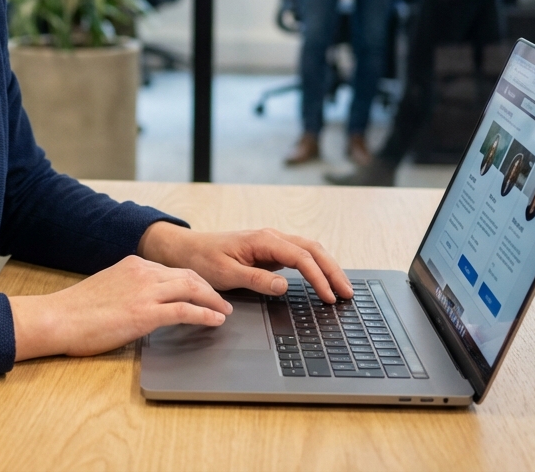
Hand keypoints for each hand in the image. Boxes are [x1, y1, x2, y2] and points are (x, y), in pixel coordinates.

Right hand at [9, 255, 230, 360]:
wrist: (58, 318)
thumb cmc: (75, 310)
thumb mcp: (107, 288)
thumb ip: (128, 289)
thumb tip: (140, 302)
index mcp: (132, 264)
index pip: (172, 269)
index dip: (192, 280)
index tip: (202, 290)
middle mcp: (143, 272)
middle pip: (188, 275)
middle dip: (209, 288)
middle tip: (221, 300)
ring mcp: (146, 291)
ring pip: (192, 289)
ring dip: (213, 300)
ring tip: (224, 311)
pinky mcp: (146, 313)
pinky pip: (186, 310)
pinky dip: (206, 314)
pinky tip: (216, 321)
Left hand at [138, 222, 353, 303]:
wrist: (186, 249)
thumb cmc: (203, 259)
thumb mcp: (226, 273)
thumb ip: (256, 280)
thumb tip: (284, 287)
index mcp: (263, 240)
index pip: (301, 257)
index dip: (318, 277)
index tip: (329, 296)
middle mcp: (271, 237)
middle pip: (313, 250)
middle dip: (333, 271)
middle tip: (348, 294)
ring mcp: (272, 243)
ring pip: (309, 251)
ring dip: (327, 268)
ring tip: (342, 289)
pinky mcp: (270, 252)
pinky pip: (300, 257)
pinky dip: (316, 268)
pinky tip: (324, 281)